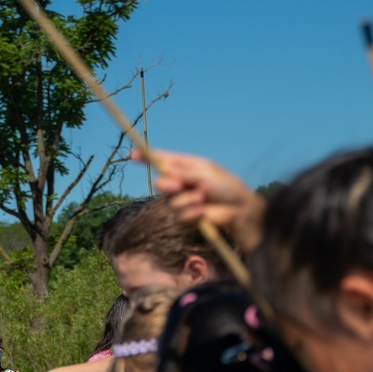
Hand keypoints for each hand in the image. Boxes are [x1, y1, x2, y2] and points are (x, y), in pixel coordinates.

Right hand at [138, 148, 262, 251]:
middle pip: (161, 182)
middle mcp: (183, 183)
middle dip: (169, 184)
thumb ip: (182, 173)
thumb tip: (163, 172)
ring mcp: (184, 200)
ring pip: (170, 201)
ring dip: (187, 200)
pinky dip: (192, 212)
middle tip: (180, 185)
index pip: (163, 160)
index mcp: (187, 166)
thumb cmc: (227, 188)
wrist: (239, 211)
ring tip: (203, 199)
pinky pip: (180, 214)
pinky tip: (204, 212)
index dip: (147, 157)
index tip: (133, 155)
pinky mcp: (188, 217)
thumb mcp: (204, 174)